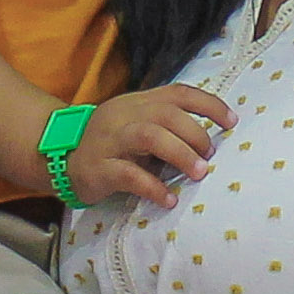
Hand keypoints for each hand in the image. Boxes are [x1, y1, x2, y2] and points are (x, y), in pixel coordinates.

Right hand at [64, 83, 231, 210]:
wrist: (61, 156)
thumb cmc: (110, 143)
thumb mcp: (136, 124)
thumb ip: (166, 126)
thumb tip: (210, 141)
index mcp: (139, 102)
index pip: (179, 93)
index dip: (209, 104)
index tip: (232, 122)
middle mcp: (125, 115)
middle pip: (167, 114)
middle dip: (196, 134)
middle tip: (210, 156)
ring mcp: (110, 140)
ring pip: (149, 136)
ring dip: (180, 154)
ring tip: (199, 173)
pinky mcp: (98, 168)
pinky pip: (129, 175)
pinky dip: (153, 187)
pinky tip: (169, 199)